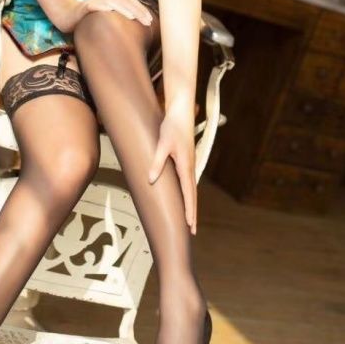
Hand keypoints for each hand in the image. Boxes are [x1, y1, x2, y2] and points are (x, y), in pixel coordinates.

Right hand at [59, 0, 152, 33]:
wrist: (68, 16)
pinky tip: (111, 12)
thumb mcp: (108, 13)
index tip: (150, 19)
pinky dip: (104, 8)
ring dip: (124, 9)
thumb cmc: (91, 17)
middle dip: (137, 10)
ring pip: (113, 2)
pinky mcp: (86, 6)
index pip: (130, 0)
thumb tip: (138, 21)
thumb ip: (120, 12)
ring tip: (133, 18)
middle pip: (124, 0)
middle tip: (147, 22)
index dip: (141, 8)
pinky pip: (96, 6)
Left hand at [148, 105, 197, 233]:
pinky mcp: (185, 160)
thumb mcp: (162, 144)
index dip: (189, 210)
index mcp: (186, 166)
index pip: (189, 194)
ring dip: (190, 205)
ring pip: (191, 189)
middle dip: (192, 214)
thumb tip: (151, 180)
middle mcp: (190, 167)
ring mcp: (189, 164)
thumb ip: (157, 162)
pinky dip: (188, 194)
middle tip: (193, 231)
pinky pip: (187, 182)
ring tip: (190, 220)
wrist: (181, 112)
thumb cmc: (172, 127)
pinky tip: (184, 198)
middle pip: (192, 196)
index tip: (191, 225)